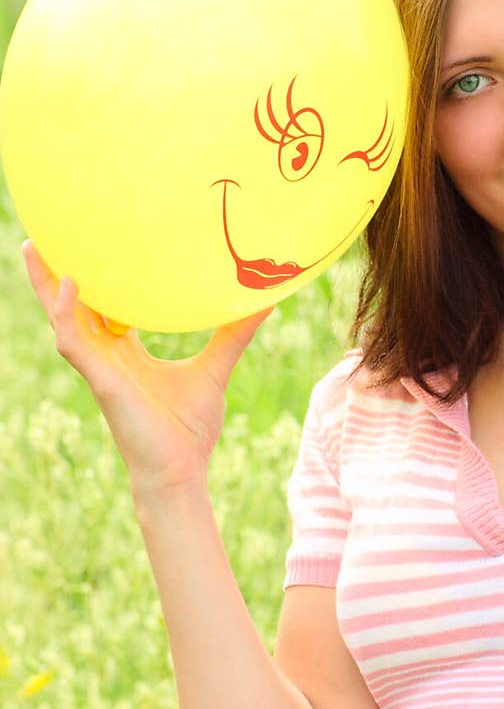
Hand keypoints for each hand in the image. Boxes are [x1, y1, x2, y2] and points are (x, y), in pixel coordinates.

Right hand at [21, 240, 274, 496]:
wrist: (182, 472)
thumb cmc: (191, 430)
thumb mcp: (215, 369)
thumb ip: (234, 334)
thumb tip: (266, 303)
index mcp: (125, 355)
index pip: (101, 309)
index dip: (92, 282)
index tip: (91, 248)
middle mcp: (105, 357)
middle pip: (71, 307)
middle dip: (53, 274)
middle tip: (40, 236)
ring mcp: (98, 369)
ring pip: (62, 318)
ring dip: (46, 285)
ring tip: (32, 246)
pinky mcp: (100, 381)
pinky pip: (73, 342)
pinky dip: (66, 313)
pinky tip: (68, 284)